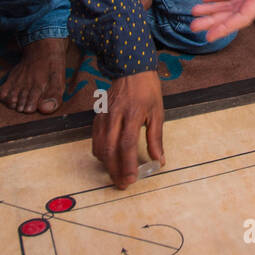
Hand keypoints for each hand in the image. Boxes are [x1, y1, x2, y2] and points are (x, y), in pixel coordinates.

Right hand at [91, 70, 163, 188]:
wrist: (131, 70)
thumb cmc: (147, 90)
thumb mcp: (157, 112)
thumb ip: (156, 138)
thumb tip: (159, 160)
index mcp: (132, 114)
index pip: (127, 144)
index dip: (128, 164)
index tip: (131, 178)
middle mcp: (114, 116)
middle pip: (110, 149)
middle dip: (115, 170)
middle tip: (122, 184)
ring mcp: (103, 117)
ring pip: (99, 146)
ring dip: (106, 165)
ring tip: (116, 176)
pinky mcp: (97, 117)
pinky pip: (95, 139)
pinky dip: (100, 153)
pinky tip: (108, 160)